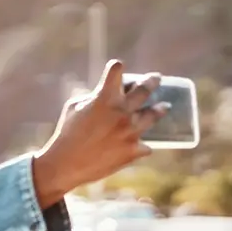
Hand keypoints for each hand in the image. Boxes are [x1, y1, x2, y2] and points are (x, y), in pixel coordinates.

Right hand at [32, 60, 168, 207]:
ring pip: (153, 116)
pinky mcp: (133, 151)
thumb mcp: (74, 108)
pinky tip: (142, 144)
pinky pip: (144, 145)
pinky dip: (141, 144)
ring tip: (164, 106)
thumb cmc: (66, 133)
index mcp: (104, 97)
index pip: (116, 71)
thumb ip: (92, 98)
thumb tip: (104, 96)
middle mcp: (122, 112)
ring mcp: (130, 132)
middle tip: (156, 78)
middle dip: (152, 81)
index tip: (118, 66)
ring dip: (159, 109)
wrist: (66, 164)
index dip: (116, 67)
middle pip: (144, 90)